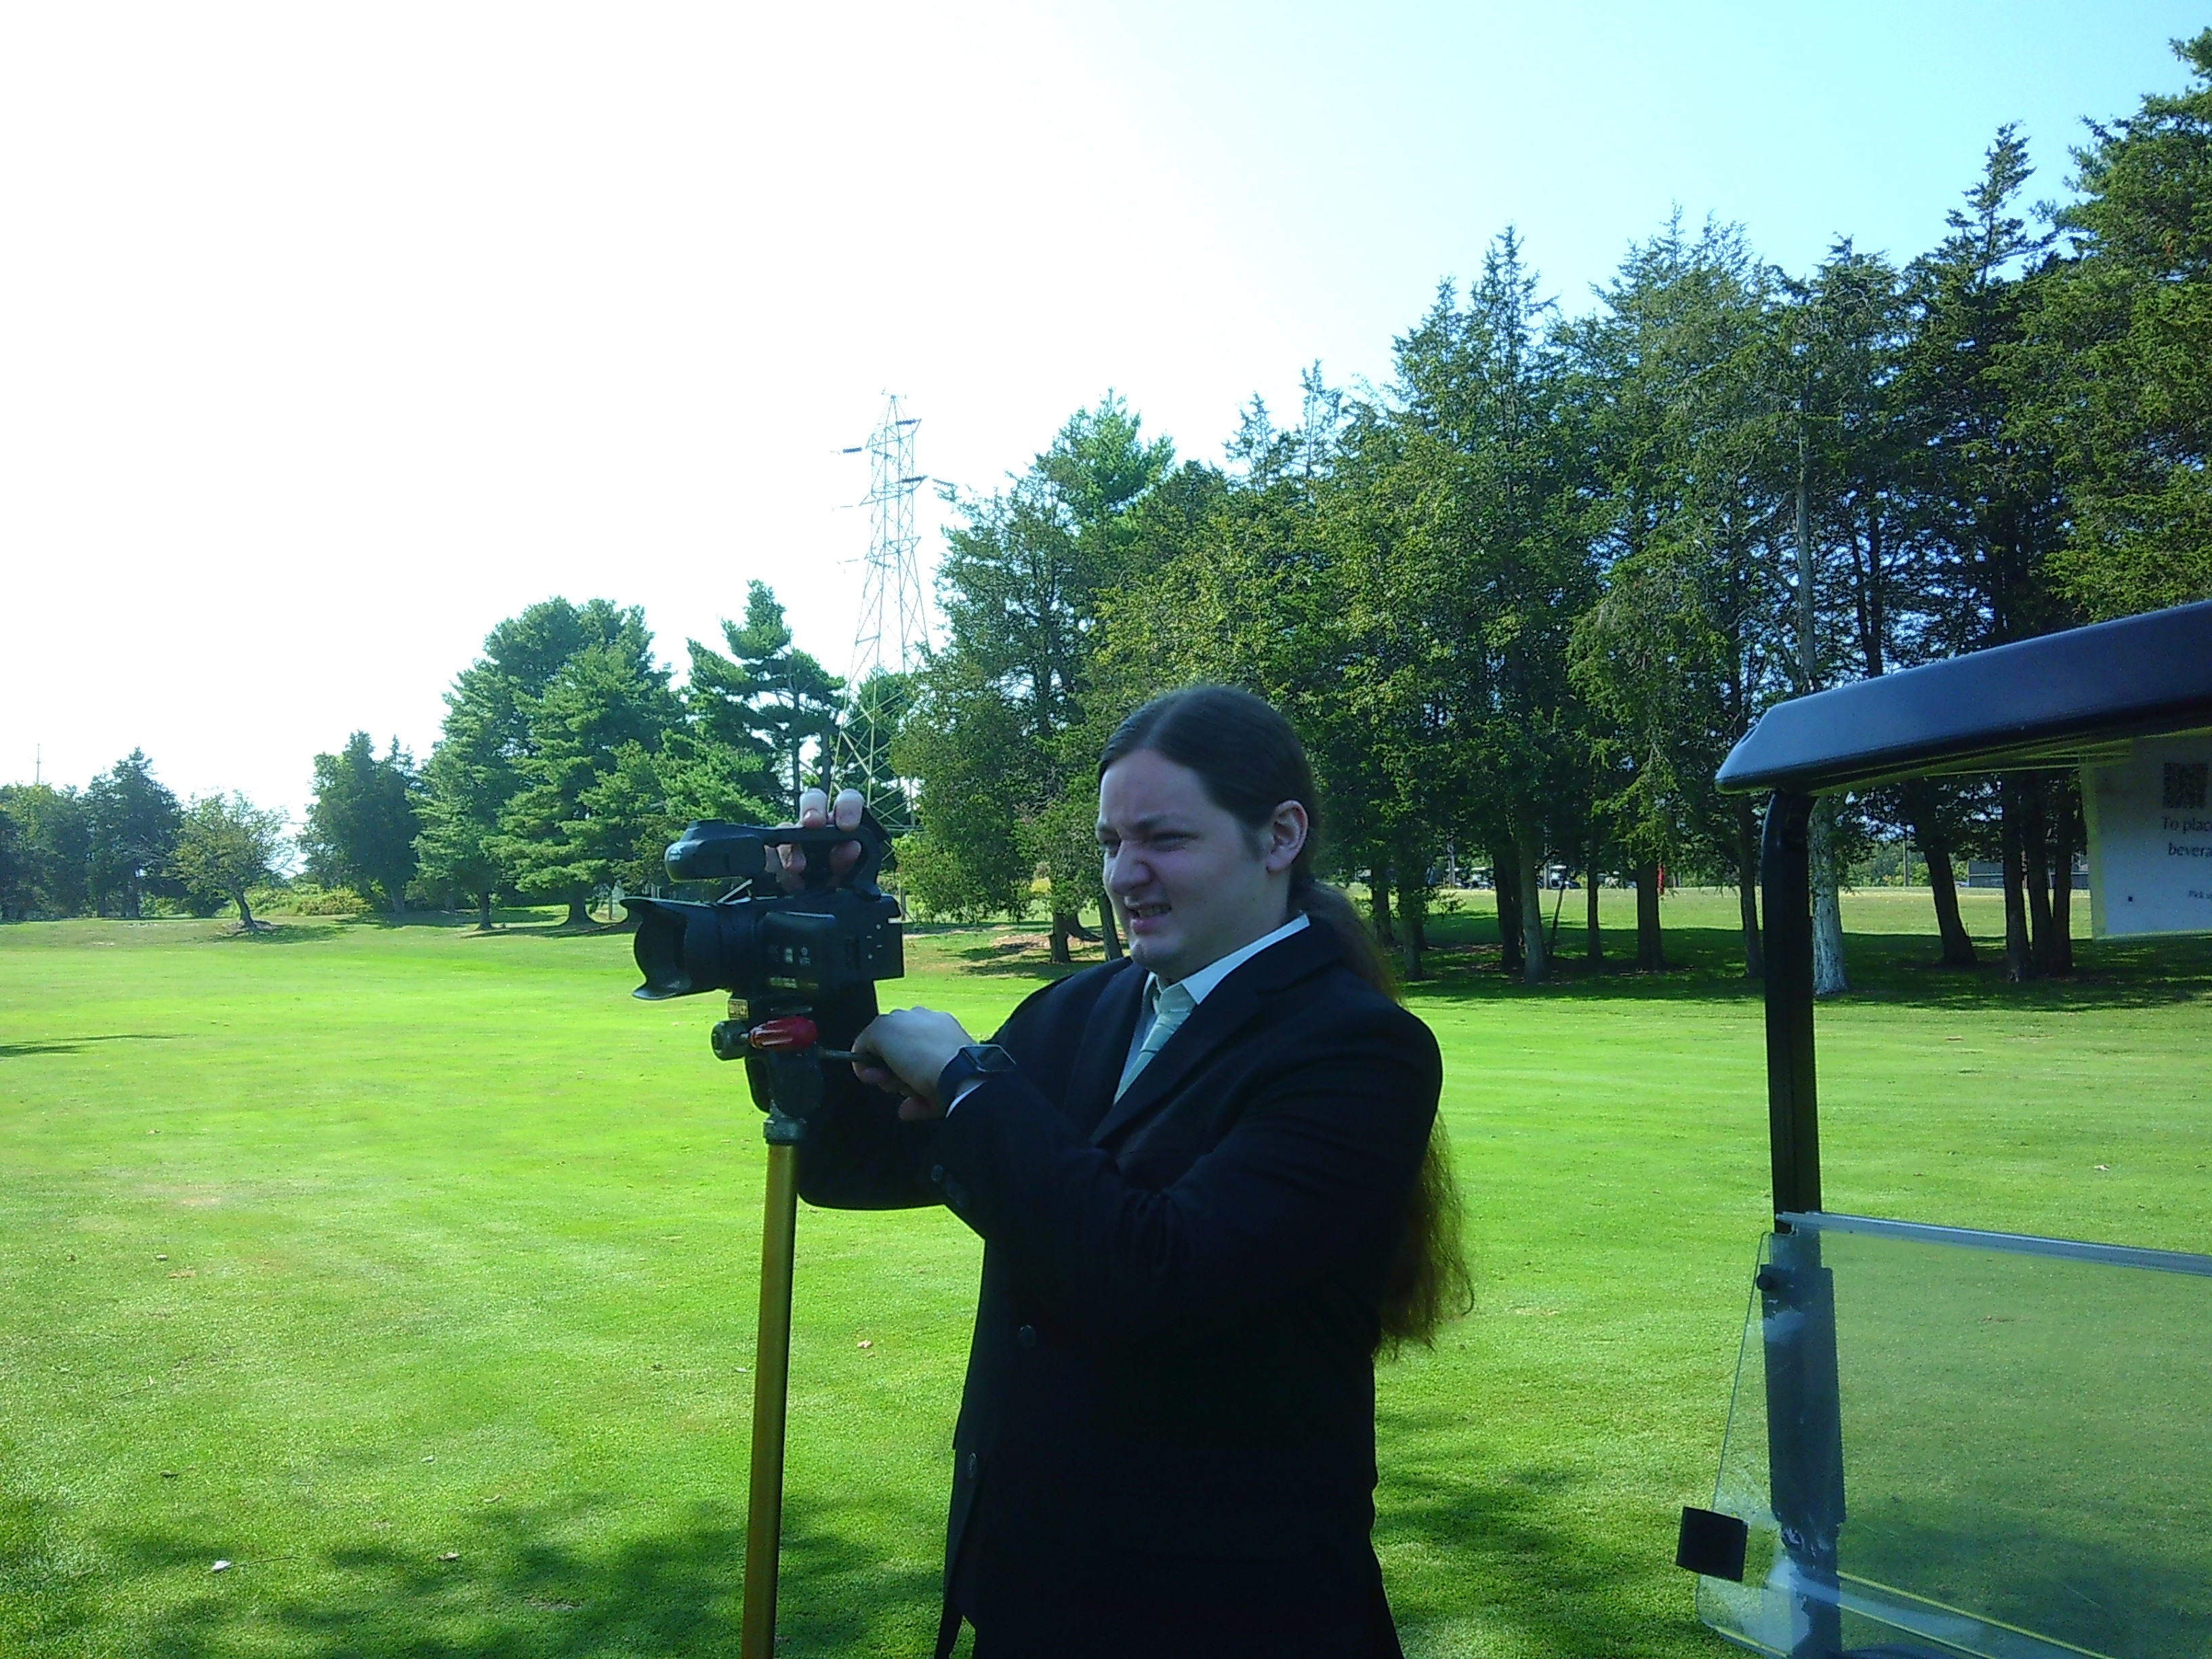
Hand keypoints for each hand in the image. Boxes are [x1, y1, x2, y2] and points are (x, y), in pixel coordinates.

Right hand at [777, 787, 865, 889]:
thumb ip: (852, 860)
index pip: (848, 801)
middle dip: (813, 808)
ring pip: (787, 826)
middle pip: (813, 799)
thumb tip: (851, 847)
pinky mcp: (775, 857)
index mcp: (844, 825)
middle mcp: (819, 826)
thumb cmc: (839, 887)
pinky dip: (775, 864)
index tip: (847, 826)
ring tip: (797, 868)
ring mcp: (795, 839)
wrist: (818, 912)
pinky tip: (787, 880)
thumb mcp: (851, 876)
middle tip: (814, 823)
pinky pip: (769, 853)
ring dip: (792, 846)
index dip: (848, 806)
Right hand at [851, 1007, 974, 1120]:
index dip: (872, 1052)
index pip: (887, 1034)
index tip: (867, 1068)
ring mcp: (946, 1059)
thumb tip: (863, 1052)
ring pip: (911, 1078)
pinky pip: (928, 1096)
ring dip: (901, 1089)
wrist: (961, 1079)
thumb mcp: (882, 1031)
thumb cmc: (923, 1052)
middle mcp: (934, 1035)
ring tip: (905, 1094)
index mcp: (918, 1018)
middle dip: (886, 1073)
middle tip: (886, 1081)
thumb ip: (867, 1037)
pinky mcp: (954, 1083)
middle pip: (898, 1058)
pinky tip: (911, 1108)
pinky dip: (917, 1104)